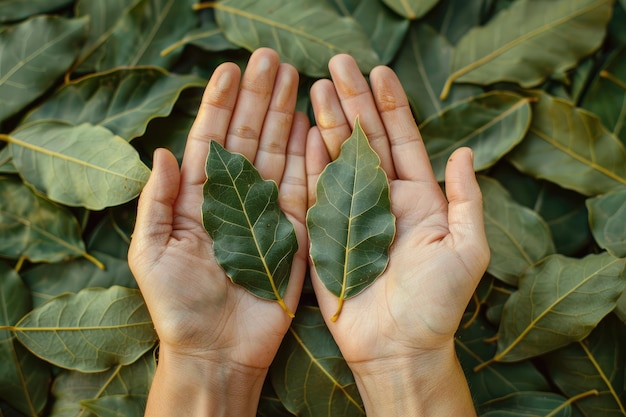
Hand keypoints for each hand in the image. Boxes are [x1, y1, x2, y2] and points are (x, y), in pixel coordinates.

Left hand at [128, 48, 308, 415]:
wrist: (217, 350)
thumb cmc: (177, 306)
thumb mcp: (151, 252)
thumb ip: (157, 202)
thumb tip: (162, 152)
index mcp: (197, 200)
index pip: (211, 141)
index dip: (219, 104)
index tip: (229, 69)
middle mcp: (235, 199)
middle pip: (248, 138)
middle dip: (257, 97)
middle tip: (270, 59)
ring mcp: (267, 213)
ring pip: (277, 154)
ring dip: (284, 115)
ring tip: (294, 77)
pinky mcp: (295, 232)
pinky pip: (303, 187)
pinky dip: (307, 155)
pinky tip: (310, 123)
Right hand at [306, 55, 488, 414]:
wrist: (397, 347)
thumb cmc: (437, 304)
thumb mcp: (466, 250)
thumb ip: (467, 200)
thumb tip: (465, 152)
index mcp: (418, 199)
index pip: (402, 141)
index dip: (391, 106)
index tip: (379, 71)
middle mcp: (383, 199)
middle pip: (366, 140)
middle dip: (352, 100)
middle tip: (337, 64)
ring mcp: (351, 214)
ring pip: (338, 159)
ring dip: (328, 122)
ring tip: (315, 86)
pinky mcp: (324, 234)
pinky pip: (315, 192)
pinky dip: (310, 161)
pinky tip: (304, 132)